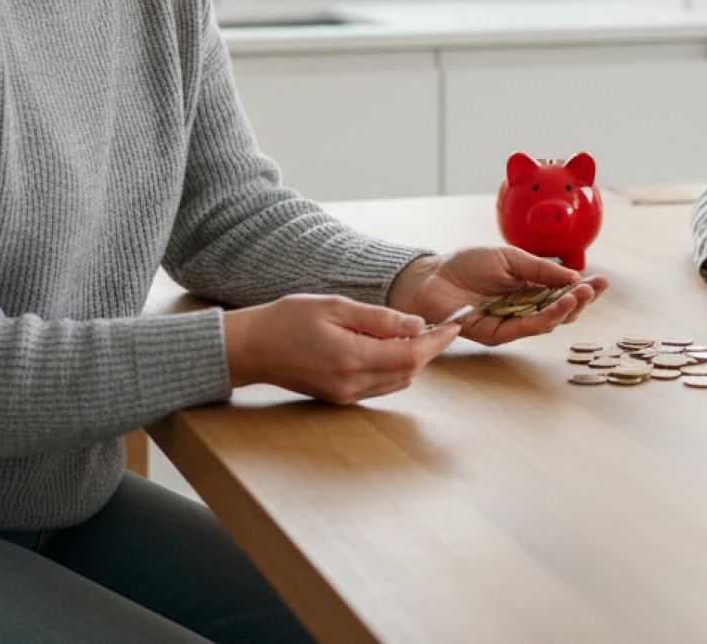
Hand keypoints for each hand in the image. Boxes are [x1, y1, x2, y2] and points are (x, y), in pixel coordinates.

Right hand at [223, 294, 457, 404]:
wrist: (252, 348)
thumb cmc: (287, 320)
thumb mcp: (334, 307)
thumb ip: (378, 318)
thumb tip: (416, 325)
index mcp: (352, 358)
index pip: (410, 355)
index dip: (437, 341)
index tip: (454, 325)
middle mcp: (352, 384)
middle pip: (408, 372)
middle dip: (428, 350)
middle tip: (438, 326)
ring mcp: (346, 395)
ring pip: (397, 382)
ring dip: (411, 360)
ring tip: (413, 334)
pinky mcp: (340, 398)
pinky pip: (379, 386)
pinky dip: (393, 368)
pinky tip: (388, 347)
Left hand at [386, 247, 607, 345]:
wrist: (433, 278)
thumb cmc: (466, 265)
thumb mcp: (509, 258)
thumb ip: (540, 268)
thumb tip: (573, 276)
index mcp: (530, 287)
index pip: (563, 291)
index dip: (583, 288)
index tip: (603, 281)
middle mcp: (525, 307)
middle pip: (561, 310)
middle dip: (582, 300)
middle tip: (595, 289)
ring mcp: (513, 322)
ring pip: (549, 321)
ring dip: (567, 309)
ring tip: (581, 295)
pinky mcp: (499, 334)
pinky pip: (527, 328)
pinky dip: (546, 317)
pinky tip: (559, 305)